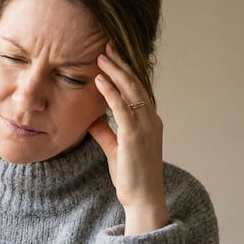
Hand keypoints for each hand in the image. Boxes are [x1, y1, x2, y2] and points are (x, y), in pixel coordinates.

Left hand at [87, 42, 168, 234]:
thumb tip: (93, 119)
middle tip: (107, 45)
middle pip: (136, 85)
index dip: (124, 72)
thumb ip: (105, 132)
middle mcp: (151, 120)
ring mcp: (145, 127)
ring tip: (101, 55)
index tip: (111, 56)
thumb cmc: (131, 176)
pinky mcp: (134, 136)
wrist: (143, 198)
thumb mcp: (116, 149)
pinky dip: (111, 92)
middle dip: (121, 64)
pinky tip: (99, 79)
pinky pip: (122, 108)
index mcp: (149, 122)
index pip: (137, 90)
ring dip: (115, 72)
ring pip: (131, 91)